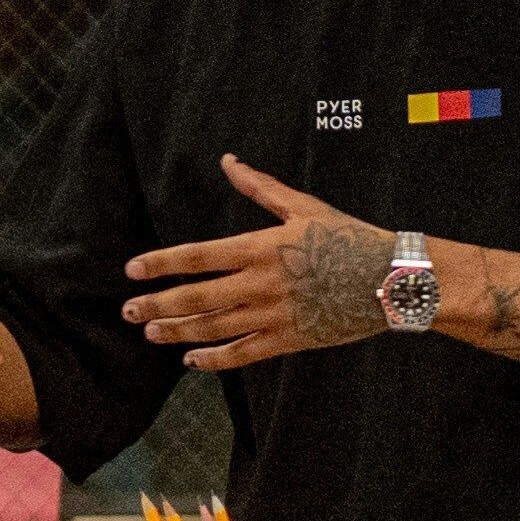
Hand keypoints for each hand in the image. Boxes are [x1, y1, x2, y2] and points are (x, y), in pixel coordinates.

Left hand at [123, 157, 402, 372]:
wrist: (391, 279)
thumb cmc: (348, 236)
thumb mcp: (303, 206)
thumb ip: (259, 187)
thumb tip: (228, 160)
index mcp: (260, 247)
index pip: (197, 257)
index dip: (161, 264)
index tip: (132, 270)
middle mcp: (261, 284)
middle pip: (197, 298)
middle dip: (157, 304)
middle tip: (127, 310)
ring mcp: (274, 316)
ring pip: (214, 329)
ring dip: (177, 332)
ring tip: (150, 333)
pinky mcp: (289, 340)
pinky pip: (244, 353)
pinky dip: (214, 359)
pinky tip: (190, 360)